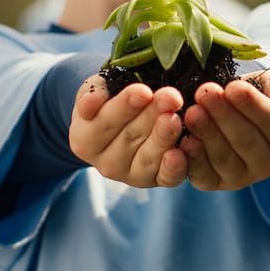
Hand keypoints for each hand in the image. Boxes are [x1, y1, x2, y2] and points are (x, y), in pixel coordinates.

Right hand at [70, 76, 188, 187]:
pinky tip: (184, 150)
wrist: (124, 119)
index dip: (124, 107)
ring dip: (164, 138)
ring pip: (148, 158)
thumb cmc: (109, 99)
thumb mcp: (96, 90)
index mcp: (85, 140)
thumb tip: (90, 104)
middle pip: (130, 137)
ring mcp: (131, 175)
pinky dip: (175, 166)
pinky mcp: (155, 181)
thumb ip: (92, 94)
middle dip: (152, 115)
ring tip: (176, 118)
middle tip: (171, 96)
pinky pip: (166, 178)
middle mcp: (106, 164)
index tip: (143, 91)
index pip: (105, 123)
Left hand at [180, 70, 269, 190]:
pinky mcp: (214, 184)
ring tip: (192, 111)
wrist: (223, 110)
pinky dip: (194, 158)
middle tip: (205, 93)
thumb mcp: (267, 85)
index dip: (253, 105)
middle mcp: (268, 164)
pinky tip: (185, 140)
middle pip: (246, 141)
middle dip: (224, 115)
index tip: (233, 87)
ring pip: (224, 158)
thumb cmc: (249, 96)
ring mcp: (241, 178)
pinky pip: (204, 175)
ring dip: (207, 133)